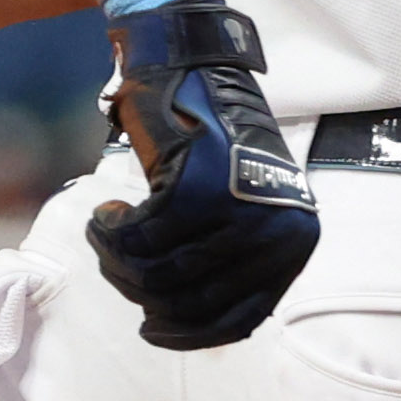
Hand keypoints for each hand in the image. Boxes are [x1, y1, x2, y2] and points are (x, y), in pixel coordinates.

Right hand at [84, 0, 317, 348]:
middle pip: (191, 301)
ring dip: (118, 259)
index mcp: (294, 245)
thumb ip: (224, 266)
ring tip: (108, 234)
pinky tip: (106, 215)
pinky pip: (139, 238)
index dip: (188, 333)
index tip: (153, 328)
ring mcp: (240, 210)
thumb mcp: (236, 214)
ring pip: (158, 273)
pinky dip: (111, 232)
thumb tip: (183, 326)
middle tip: (116, 261)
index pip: (239, 320)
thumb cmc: (209, 146)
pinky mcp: (199, 186)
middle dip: (140, 290)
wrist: (193, 68)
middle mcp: (276, 232)